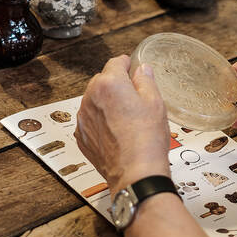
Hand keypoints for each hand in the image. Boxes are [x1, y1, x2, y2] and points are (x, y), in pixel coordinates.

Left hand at [74, 55, 170, 193]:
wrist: (135, 173)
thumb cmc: (146, 139)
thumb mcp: (155, 102)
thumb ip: (146, 80)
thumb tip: (142, 69)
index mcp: (109, 84)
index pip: (115, 63)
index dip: (126, 63)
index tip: (131, 66)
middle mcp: (90, 98)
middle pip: (102, 81)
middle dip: (116, 85)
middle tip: (134, 96)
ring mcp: (83, 118)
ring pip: (95, 101)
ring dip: (107, 103)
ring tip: (126, 118)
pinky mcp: (81, 136)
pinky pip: (91, 121)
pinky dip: (101, 122)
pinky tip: (117, 131)